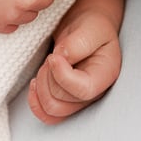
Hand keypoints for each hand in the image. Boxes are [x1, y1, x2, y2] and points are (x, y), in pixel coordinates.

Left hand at [27, 5, 121, 123]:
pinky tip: (34, 84)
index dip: (62, 75)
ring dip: (41, 87)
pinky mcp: (66, 100)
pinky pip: (48, 115)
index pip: (83, 90)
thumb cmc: (92, 26)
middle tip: (52, 55)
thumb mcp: (90, 28)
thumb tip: (60, 58)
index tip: (54, 56)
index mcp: (106, 74)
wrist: (87, 26)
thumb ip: (77, 44)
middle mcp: (95, 92)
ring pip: (52, 109)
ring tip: (46, 66)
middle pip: (62, 100)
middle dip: (48, 76)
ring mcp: (80, 99)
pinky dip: (36, 102)